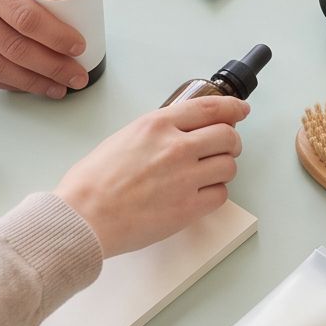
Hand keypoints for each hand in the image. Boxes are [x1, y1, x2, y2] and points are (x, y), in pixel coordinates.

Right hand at [55, 96, 248, 255]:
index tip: (240, 111)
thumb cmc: (92, 183)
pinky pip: (221, 195)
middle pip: (228, 136)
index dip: (233, 108)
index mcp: (157, 125)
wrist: (84, 217)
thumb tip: (180, 134)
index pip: (210, 108)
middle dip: (231, 142)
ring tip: (206, 175)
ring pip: (229, 166)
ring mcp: (185, 177)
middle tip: (225, 149)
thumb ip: (156, 132)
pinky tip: (198, 195)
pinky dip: (214, 194)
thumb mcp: (124, 138)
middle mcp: (176, 146)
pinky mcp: (188, 207)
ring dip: (222, 169)